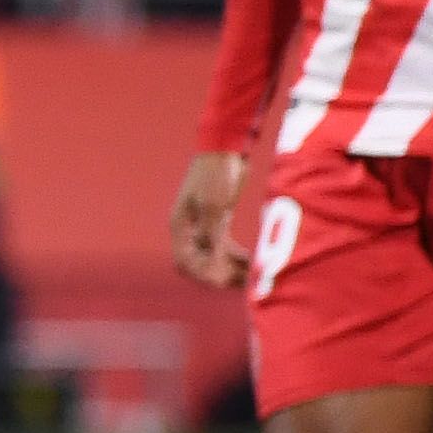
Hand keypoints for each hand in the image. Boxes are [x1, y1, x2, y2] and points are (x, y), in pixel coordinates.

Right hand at [170, 151, 251, 287]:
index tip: (223, 280)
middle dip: (219, 275)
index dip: (203, 274)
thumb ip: (212, 235)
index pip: (185, 261)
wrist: (225, 149)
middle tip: (243, 283)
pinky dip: (236, 257)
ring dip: (230, 269)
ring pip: (214, 258)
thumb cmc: (215, 174)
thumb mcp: (214, 206)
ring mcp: (203, 226)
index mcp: (180, 226)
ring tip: (252, 276)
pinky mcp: (218, 222)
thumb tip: (212, 263)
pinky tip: (251, 261)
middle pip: (199, 263)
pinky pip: (224, 248)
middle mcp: (189, 230)